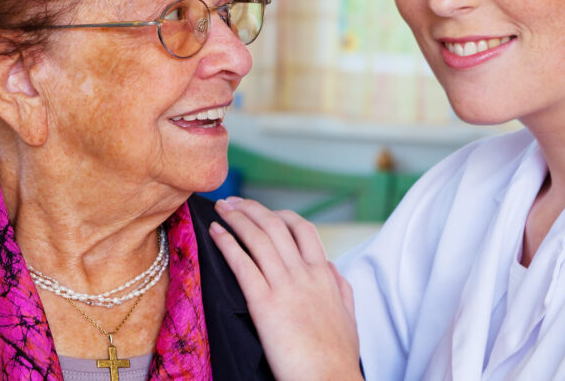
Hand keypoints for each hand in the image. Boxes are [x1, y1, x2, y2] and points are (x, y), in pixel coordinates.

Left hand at [210, 197, 362, 380]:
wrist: (328, 379)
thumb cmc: (337, 356)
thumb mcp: (348, 315)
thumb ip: (340, 288)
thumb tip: (331, 268)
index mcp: (325, 275)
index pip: (303, 229)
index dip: (281, 215)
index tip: (265, 212)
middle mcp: (304, 274)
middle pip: (276, 226)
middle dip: (252, 209)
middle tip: (233, 201)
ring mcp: (284, 286)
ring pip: (258, 238)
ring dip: (237, 218)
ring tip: (221, 208)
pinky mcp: (264, 303)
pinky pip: (243, 264)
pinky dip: (227, 243)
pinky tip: (216, 233)